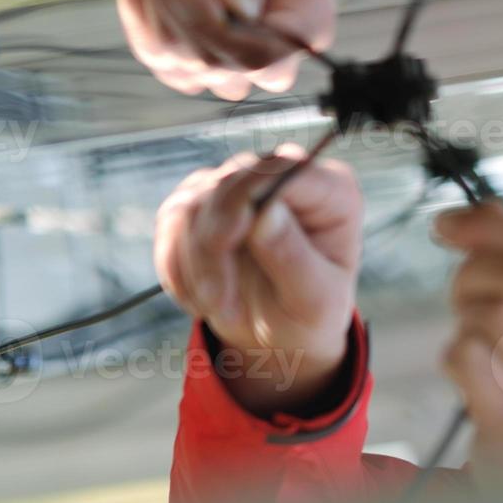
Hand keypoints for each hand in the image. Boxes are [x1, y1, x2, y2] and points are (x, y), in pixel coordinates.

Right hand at [154, 147, 362, 414]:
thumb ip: (293, 256)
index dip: (247, 197)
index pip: (283, 168)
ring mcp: (241, 184)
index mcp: (331, 192)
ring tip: (218, 307)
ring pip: (192, 202)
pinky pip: (171, 219)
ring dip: (195, 264)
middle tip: (217, 303)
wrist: (281, 333)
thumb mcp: (314, 300)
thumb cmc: (309, 314)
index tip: (228, 241)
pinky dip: (175, 264)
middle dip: (213, 246)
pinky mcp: (205, 200)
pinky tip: (199, 298)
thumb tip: (264, 212)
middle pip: (229, 182)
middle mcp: (286, 176)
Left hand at [433, 203, 502, 481]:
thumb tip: (469, 213)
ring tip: (476, 338)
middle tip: (460, 291)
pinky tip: (473, 374)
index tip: (446, 224)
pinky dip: (454, 356)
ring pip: (492, 314)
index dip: (490, 228)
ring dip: (466, 320)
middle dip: (476, 271)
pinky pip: (465, 357)